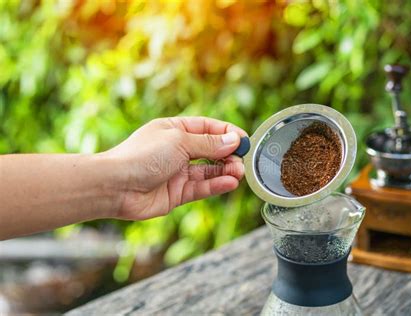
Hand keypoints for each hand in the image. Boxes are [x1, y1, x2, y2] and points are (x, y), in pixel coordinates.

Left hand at [104, 117, 246, 219]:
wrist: (116, 186)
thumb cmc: (143, 156)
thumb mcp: (180, 142)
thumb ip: (209, 144)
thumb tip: (234, 140)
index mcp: (175, 130)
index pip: (207, 128)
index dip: (227, 133)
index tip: (245, 140)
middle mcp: (177, 150)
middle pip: (210, 150)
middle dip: (228, 154)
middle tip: (243, 160)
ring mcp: (177, 172)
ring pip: (208, 171)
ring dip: (225, 171)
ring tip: (239, 173)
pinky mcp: (177, 193)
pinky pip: (201, 188)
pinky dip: (216, 185)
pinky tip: (229, 183)